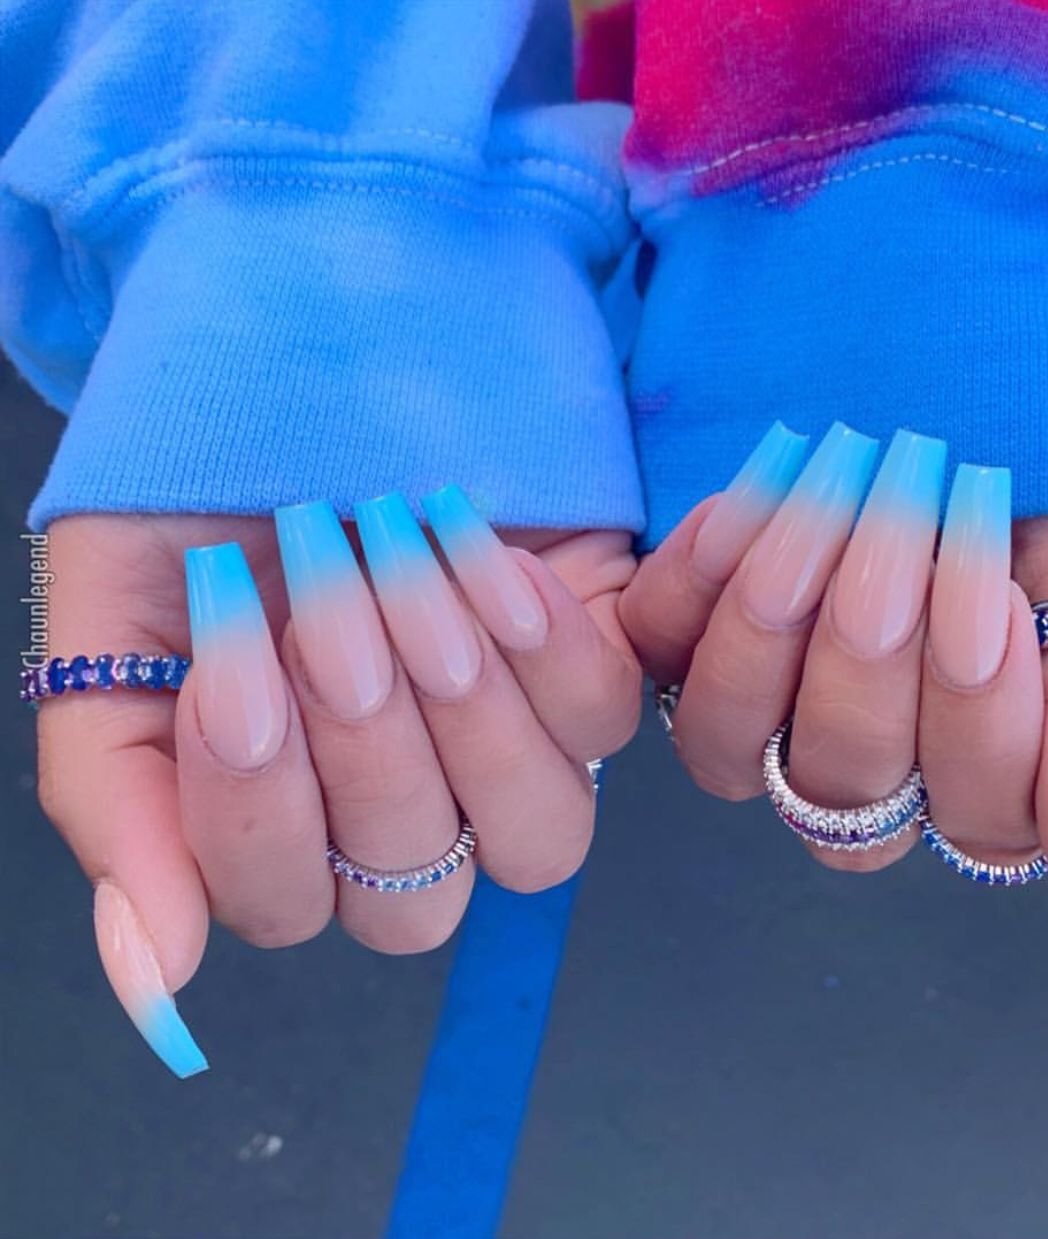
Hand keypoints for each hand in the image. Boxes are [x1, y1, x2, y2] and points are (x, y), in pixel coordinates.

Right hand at [37, 494, 639, 1075]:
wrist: (291, 336)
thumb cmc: (194, 481)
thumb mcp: (115, 625)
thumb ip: (118, 799)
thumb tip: (153, 980)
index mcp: (280, 807)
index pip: (285, 905)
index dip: (258, 810)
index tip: (228, 666)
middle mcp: (404, 797)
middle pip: (418, 900)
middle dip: (365, 745)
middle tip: (320, 594)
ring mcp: (504, 736)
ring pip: (536, 838)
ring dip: (463, 710)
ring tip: (397, 566)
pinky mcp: (585, 655)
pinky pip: (603, 715)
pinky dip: (545, 646)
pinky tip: (485, 553)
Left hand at [620, 422, 1047, 1047]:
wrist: (949, 321)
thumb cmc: (1039, 447)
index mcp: (975, 756)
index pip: (973, 819)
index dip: (981, 723)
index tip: (1003, 600)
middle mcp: (859, 746)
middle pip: (842, 785)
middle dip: (872, 655)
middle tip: (908, 525)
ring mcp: (759, 691)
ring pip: (727, 747)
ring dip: (773, 627)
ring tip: (827, 504)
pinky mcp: (680, 624)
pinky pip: (655, 649)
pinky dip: (696, 577)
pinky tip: (750, 497)